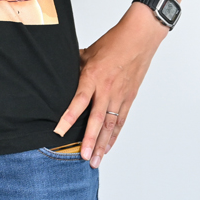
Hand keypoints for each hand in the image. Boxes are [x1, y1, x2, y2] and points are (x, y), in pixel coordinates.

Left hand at [54, 3, 166, 167]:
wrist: (139, 39)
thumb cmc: (113, 42)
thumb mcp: (87, 52)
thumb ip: (75, 68)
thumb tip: (61, 77)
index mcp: (93, 76)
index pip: (79, 101)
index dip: (69, 117)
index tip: (59, 131)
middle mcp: (107, 89)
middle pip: (97, 120)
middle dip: (90, 141)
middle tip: (84, 157)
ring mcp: (120, 96)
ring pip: (110, 125)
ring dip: (103, 144)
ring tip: (96, 160)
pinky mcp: (129, 98)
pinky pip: (120, 121)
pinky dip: (114, 136)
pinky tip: (108, 147)